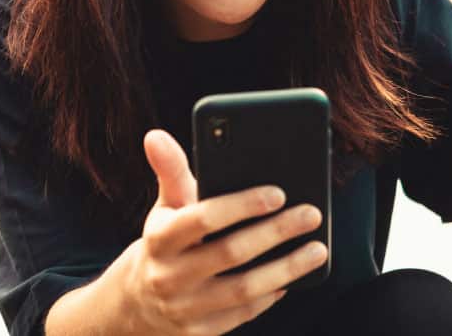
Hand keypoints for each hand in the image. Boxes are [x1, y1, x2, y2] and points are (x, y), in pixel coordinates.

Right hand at [118, 129, 326, 335]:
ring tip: (317, 249)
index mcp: (159, 237)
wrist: (135, 303)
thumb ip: (170, 170)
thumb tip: (156, 135)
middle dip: (276, 232)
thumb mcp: (164, 206)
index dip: (241, 205)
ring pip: (243, 289)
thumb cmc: (163, 241)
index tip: (278, 193)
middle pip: (230, 252)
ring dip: (286, 268)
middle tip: (311, 214)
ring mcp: (184, 308)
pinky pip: (242, 314)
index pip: (202, 217)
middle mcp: (169, 274)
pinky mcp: (199, 333)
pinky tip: (291, 278)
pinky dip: (270, 295)